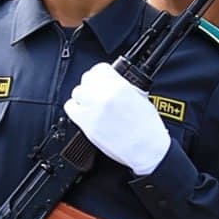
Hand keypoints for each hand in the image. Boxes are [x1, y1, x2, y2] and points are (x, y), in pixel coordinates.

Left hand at [64, 62, 170, 176]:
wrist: (147, 149)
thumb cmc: (148, 128)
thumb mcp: (141, 97)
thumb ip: (123, 86)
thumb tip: (112, 82)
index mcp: (120, 86)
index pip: (100, 69)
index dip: (101, 75)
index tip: (102, 80)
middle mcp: (105, 95)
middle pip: (87, 79)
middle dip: (93, 85)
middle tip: (98, 93)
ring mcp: (94, 109)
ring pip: (77, 92)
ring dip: (84, 96)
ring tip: (92, 104)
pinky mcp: (86, 124)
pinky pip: (71, 108)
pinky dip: (76, 108)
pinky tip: (85, 112)